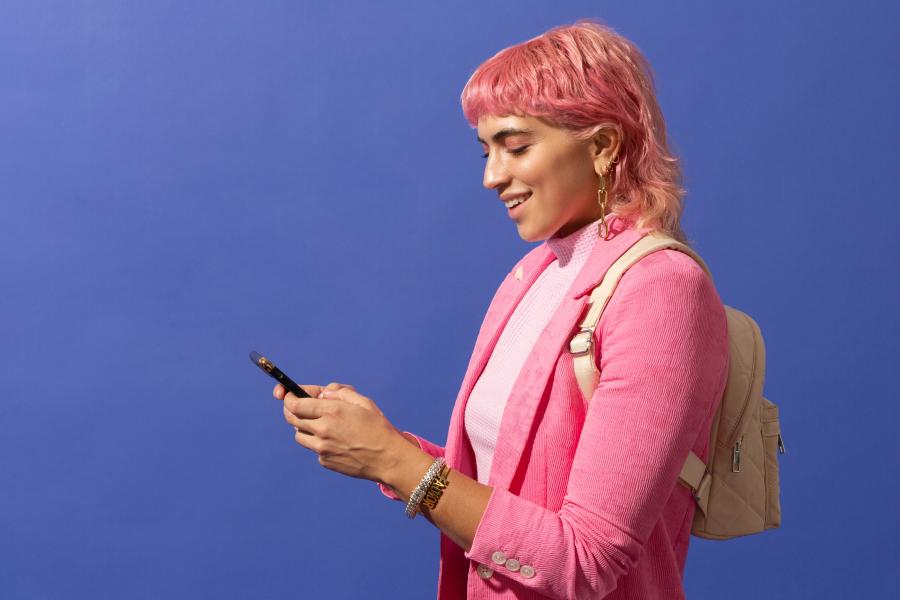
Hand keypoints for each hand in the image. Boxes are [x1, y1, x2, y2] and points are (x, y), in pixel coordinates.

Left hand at [273, 382, 406, 482]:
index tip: (288, 394)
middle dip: (290, 409)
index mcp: (331, 411)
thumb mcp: (363, 402)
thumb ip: (340, 393)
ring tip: (321, 424)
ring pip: (298, 434)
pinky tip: (335, 440)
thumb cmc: (378, 427)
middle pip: (291, 418)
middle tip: (297, 406)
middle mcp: (323, 430)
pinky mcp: (325, 461)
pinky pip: (313, 448)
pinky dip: (318, 442)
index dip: (288, 397)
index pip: (294, 403)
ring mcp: (322, 448)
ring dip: (303, 426)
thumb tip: (322, 393)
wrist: (387, 458)